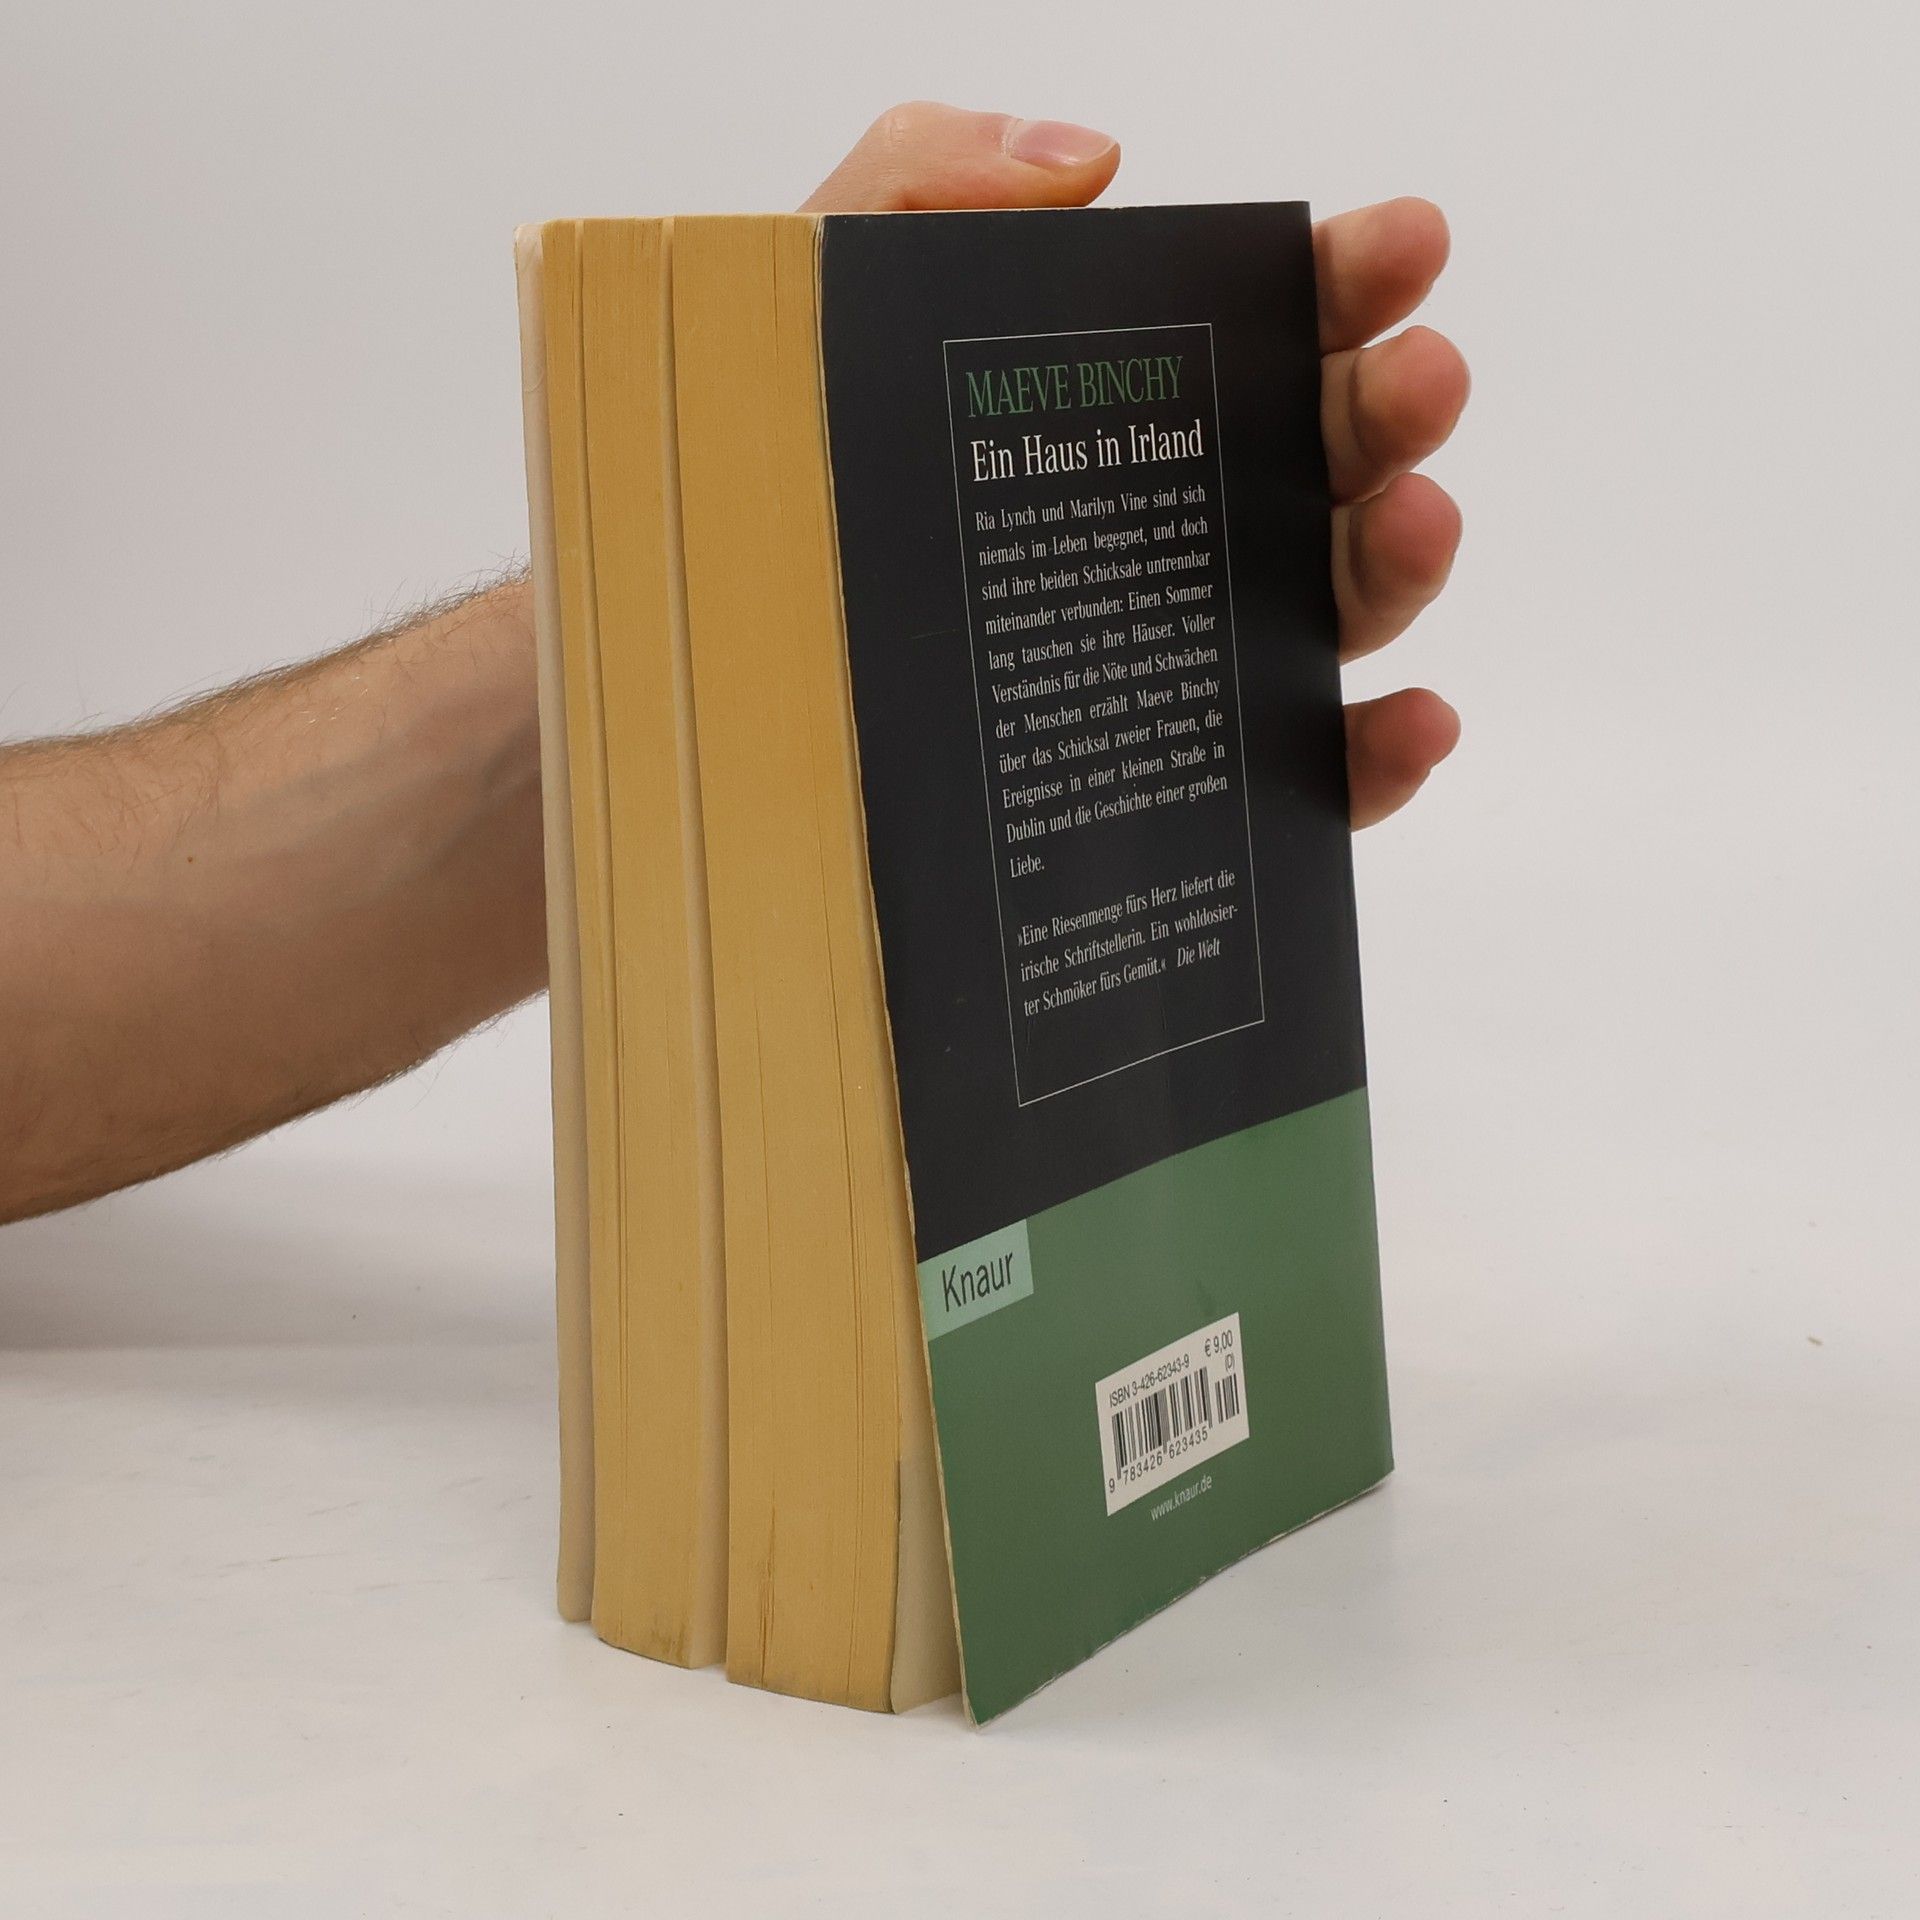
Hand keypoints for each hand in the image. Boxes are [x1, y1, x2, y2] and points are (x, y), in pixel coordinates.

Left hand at [805, 104, 1464, 828]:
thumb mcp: (806, 302)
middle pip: (1321, 463)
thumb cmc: (753, 492)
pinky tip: (1408, 721)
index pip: (1259, 324)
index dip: (1346, 277)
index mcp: (1112, 404)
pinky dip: (1371, 755)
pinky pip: (1295, 779)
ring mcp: (1179, 656)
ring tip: (1414, 521)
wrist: (693, 685)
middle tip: (1416, 379)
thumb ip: (920, 184)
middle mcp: (1165, 524)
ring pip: (1331, 611)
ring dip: (1400, 564)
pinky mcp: (1166, 782)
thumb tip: (1083, 158)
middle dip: (1388, 411)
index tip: (1401, 247)